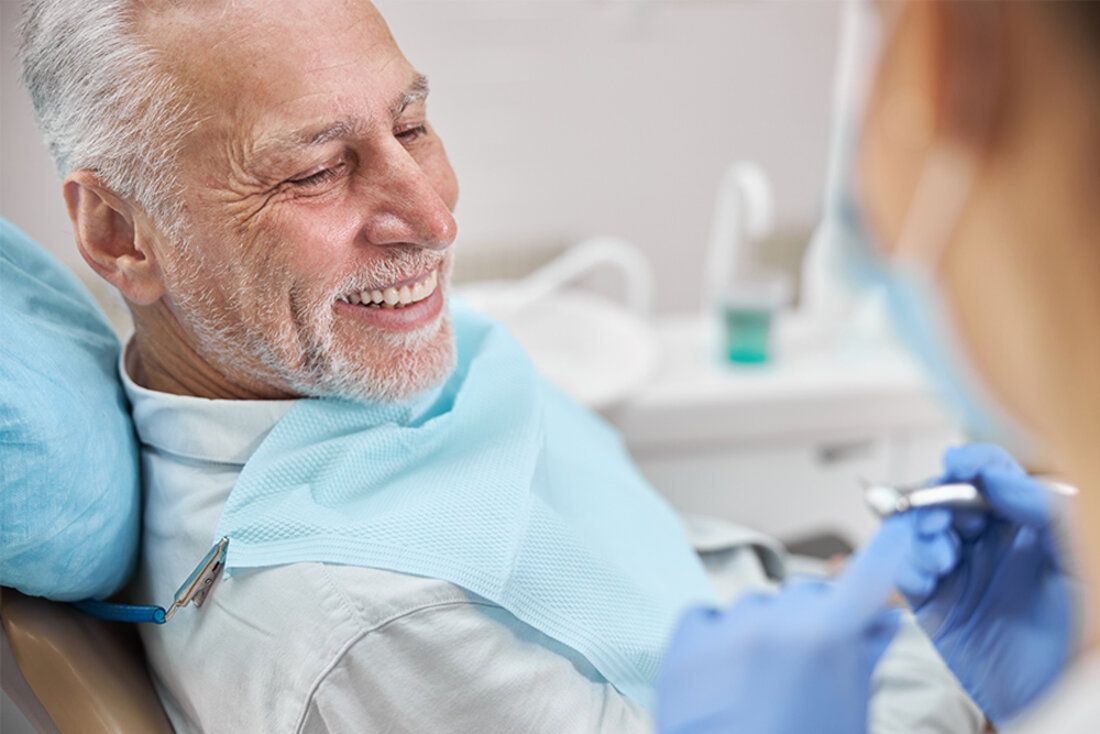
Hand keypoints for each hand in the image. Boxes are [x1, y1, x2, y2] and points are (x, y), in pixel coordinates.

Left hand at [656, 520, 907, 733]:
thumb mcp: (848, 713)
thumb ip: (862, 659)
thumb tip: (880, 623)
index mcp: (824, 639)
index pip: (866, 577)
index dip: (886, 552)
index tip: (900, 525)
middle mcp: (773, 622)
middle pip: (808, 593)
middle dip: (820, 616)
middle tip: (818, 656)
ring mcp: (723, 630)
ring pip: (758, 603)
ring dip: (769, 627)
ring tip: (766, 680)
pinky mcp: (681, 646)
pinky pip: (707, 615)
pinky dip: (720, 632)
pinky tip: (727, 669)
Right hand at [894, 443, 1074, 724]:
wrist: (1057, 698)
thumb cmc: (1079, 637)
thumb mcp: (1078, 566)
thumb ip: (1045, 513)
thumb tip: (999, 476)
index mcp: (1026, 526)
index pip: (993, 475)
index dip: (972, 463)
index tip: (956, 463)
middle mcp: (990, 543)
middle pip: (948, 497)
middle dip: (936, 501)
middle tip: (942, 520)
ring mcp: (959, 571)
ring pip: (920, 530)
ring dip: (919, 536)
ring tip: (940, 559)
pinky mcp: (933, 604)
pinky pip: (904, 573)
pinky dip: (904, 569)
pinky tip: (925, 580)